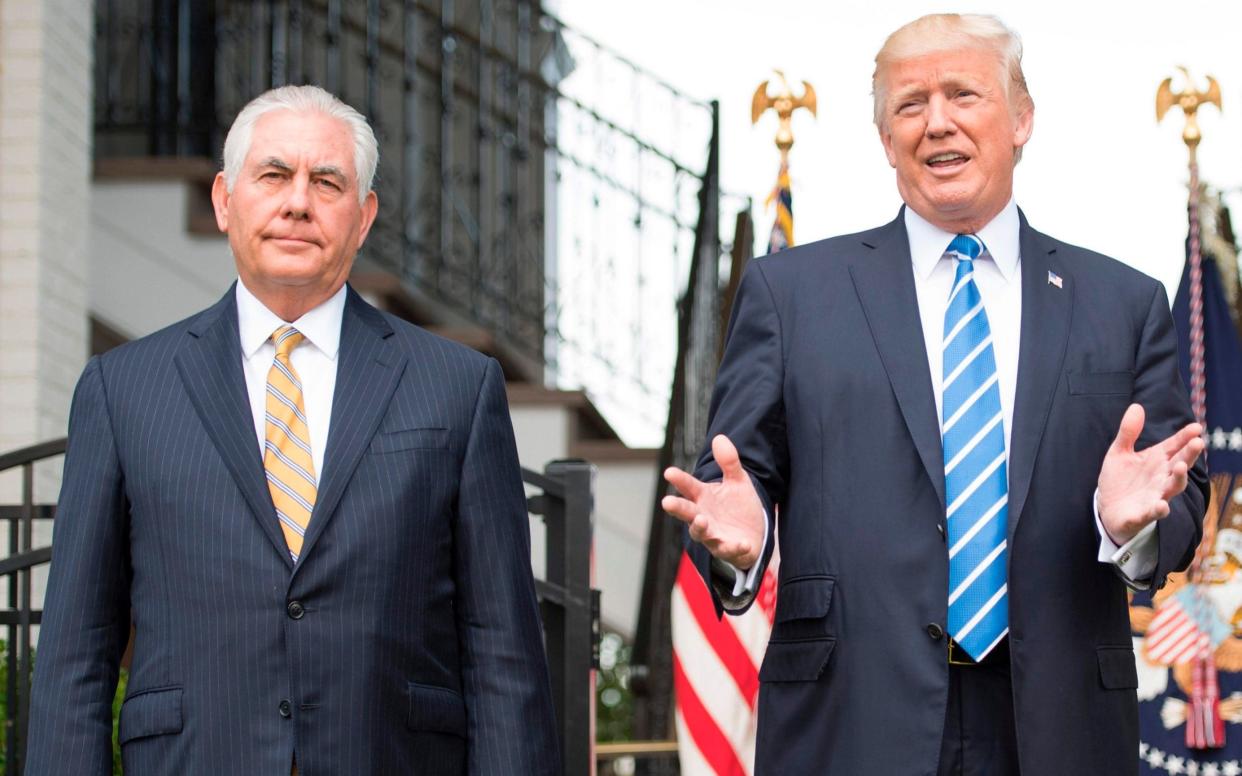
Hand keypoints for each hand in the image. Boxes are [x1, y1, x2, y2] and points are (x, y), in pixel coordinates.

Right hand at [662, 434, 764, 568]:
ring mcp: (714, 535)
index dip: (679, 480)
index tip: (669, 472)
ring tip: (701, 520)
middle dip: (677, 508)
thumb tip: (719, 437)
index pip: (688, 487)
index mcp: (703, 497)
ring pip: (702, 534)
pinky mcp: (729, 550)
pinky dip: (735, 548)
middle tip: (667, 502)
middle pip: (687, 512)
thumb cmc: (738, 506)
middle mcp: (704, 517)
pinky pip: (730, 550)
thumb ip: (729, 462)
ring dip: (700, 528)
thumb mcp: (738, 481)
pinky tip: (742, 543)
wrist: (754, 532)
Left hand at [1097, 403, 1204, 544]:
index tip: (1196, 427)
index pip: (1174, 447)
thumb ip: (1128, 432)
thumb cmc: (1119, 479)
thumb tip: (1136, 406)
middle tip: (1198, 443)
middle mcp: (1161, 478)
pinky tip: (1162, 505)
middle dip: (1189, 455)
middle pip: (1179, 465)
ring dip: (1178, 478)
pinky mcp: (1143, 514)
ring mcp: (1155, 496)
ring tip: (1181, 467)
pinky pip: (1154, 513)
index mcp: (1156, 461)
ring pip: (1172, 488)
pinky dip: (1159, 510)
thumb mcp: (1119, 452)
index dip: (1184, 437)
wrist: (1107, 509)